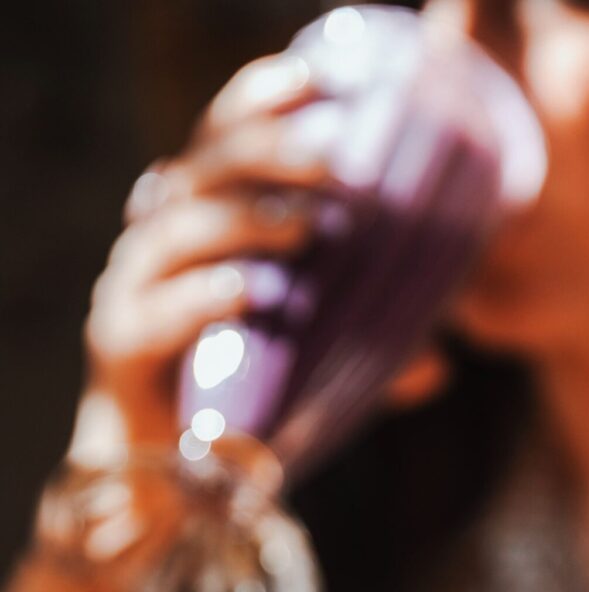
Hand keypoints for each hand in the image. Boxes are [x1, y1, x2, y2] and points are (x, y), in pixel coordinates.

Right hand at [73, 53, 336, 458]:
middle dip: (272, 153)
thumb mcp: (317, 367)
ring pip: (179, 228)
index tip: (325, 80)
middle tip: (338, 155)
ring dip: (246, 219)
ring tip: (311, 228)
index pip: (225, 135)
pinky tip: (253, 292)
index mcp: (201, 218)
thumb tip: (437, 365)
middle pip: (206, 167)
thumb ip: (371, 358)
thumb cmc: (236, 399)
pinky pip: (155, 312)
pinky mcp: (118, 344)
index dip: (265, 100)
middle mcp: (160, 236)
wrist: (162, 482)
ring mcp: (132, 286)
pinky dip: (205, 298)